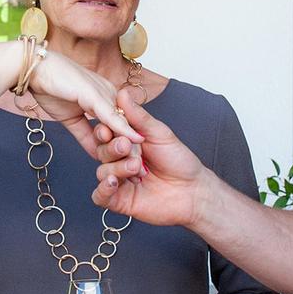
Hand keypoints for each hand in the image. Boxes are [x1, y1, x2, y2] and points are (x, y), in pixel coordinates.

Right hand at [29, 49, 142, 156]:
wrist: (35, 72)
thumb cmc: (50, 90)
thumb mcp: (71, 120)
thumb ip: (85, 136)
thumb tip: (96, 154)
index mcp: (104, 98)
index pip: (119, 123)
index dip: (124, 143)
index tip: (130, 164)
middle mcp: (108, 94)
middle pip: (125, 124)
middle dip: (131, 146)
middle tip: (138, 168)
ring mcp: (104, 93)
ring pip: (122, 121)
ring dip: (130, 142)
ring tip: (138, 161)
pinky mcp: (95, 95)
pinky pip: (112, 115)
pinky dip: (123, 128)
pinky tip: (134, 140)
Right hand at [91, 90, 210, 227]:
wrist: (193, 190)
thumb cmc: (179, 161)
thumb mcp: (159, 133)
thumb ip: (138, 116)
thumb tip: (122, 93)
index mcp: (127, 142)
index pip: (106, 133)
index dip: (104, 130)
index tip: (108, 128)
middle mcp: (120, 160)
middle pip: (101, 151)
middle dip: (113, 148)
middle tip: (128, 147)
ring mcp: (119, 180)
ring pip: (102, 172)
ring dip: (117, 167)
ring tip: (136, 167)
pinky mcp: (119, 200)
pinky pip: (100, 196)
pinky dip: (103, 188)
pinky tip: (114, 182)